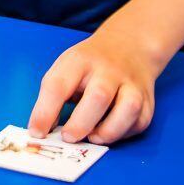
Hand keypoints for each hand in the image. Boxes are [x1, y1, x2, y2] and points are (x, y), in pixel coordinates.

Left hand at [27, 23, 168, 145]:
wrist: (128, 47)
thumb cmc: (89, 64)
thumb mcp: (66, 68)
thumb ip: (53, 96)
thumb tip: (42, 129)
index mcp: (79, 61)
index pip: (58, 85)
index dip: (44, 112)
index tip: (36, 133)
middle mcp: (108, 70)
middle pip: (98, 96)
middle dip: (81, 123)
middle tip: (68, 137)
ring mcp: (131, 84)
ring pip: (128, 108)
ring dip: (109, 130)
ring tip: (93, 137)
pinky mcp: (147, 100)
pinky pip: (139, 122)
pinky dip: (123, 133)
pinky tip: (109, 132)